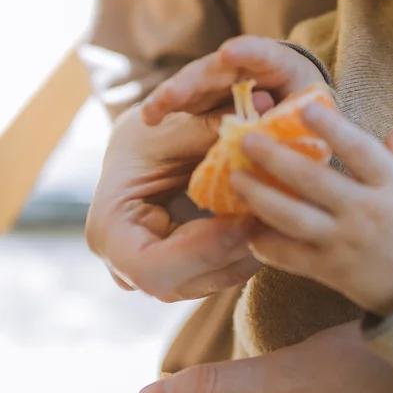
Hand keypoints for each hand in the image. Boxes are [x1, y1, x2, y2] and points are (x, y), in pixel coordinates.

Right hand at [85, 103, 260, 301]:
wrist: (140, 152)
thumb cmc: (148, 135)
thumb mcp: (171, 127)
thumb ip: (206, 129)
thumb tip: (259, 111)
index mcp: (109, 232)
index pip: (152, 268)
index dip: (203, 250)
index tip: (246, 221)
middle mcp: (127, 268)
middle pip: (187, 281)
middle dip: (235, 251)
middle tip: (277, 218)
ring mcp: (158, 277)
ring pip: (212, 281)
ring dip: (252, 252)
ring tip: (283, 216)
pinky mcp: (185, 275)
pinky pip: (223, 272)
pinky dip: (251, 249)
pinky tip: (275, 221)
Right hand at [140, 36, 327, 125]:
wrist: (299, 118)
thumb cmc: (306, 117)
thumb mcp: (303, 120)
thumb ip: (282, 122)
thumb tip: (257, 121)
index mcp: (280, 65)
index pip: (264, 53)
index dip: (247, 52)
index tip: (227, 53)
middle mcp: (246, 65)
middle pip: (217, 69)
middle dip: (194, 81)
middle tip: (172, 95)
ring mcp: (222, 78)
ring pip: (195, 81)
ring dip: (173, 95)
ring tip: (152, 113)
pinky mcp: (207, 95)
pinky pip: (187, 99)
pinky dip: (168, 107)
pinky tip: (150, 119)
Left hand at [234, 104, 392, 314]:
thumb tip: (391, 133)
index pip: (359, 149)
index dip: (331, 127)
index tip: (304, 107)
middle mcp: (367, 211)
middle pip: (313, 180)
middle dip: (275, 158)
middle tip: (247, 140)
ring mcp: (347, 242)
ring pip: (293, 217)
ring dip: (259, 197)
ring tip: (236, 179)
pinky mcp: (332, 272)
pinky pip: (292, 257)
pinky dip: (267, 244)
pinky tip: (248, 231)